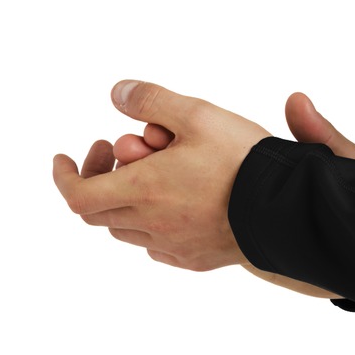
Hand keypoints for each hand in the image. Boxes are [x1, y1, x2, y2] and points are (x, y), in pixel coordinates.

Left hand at [53, 80, 272, 273]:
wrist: (289, 210)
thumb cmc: (245, 162)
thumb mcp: (198, 114)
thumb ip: (151, 100)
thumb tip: (116, 94)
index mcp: (143, 191)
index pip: (77, 194)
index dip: (65, 175)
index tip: (66, 157)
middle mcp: (151, 225)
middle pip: (99, 211)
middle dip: (101, 177)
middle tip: (125, 150)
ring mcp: (173, 246)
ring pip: (127, 230)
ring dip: (127, 200)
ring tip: (155, 172)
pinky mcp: (195, 260)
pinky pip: (158, 246)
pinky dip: (153, 224)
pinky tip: (177, 203)